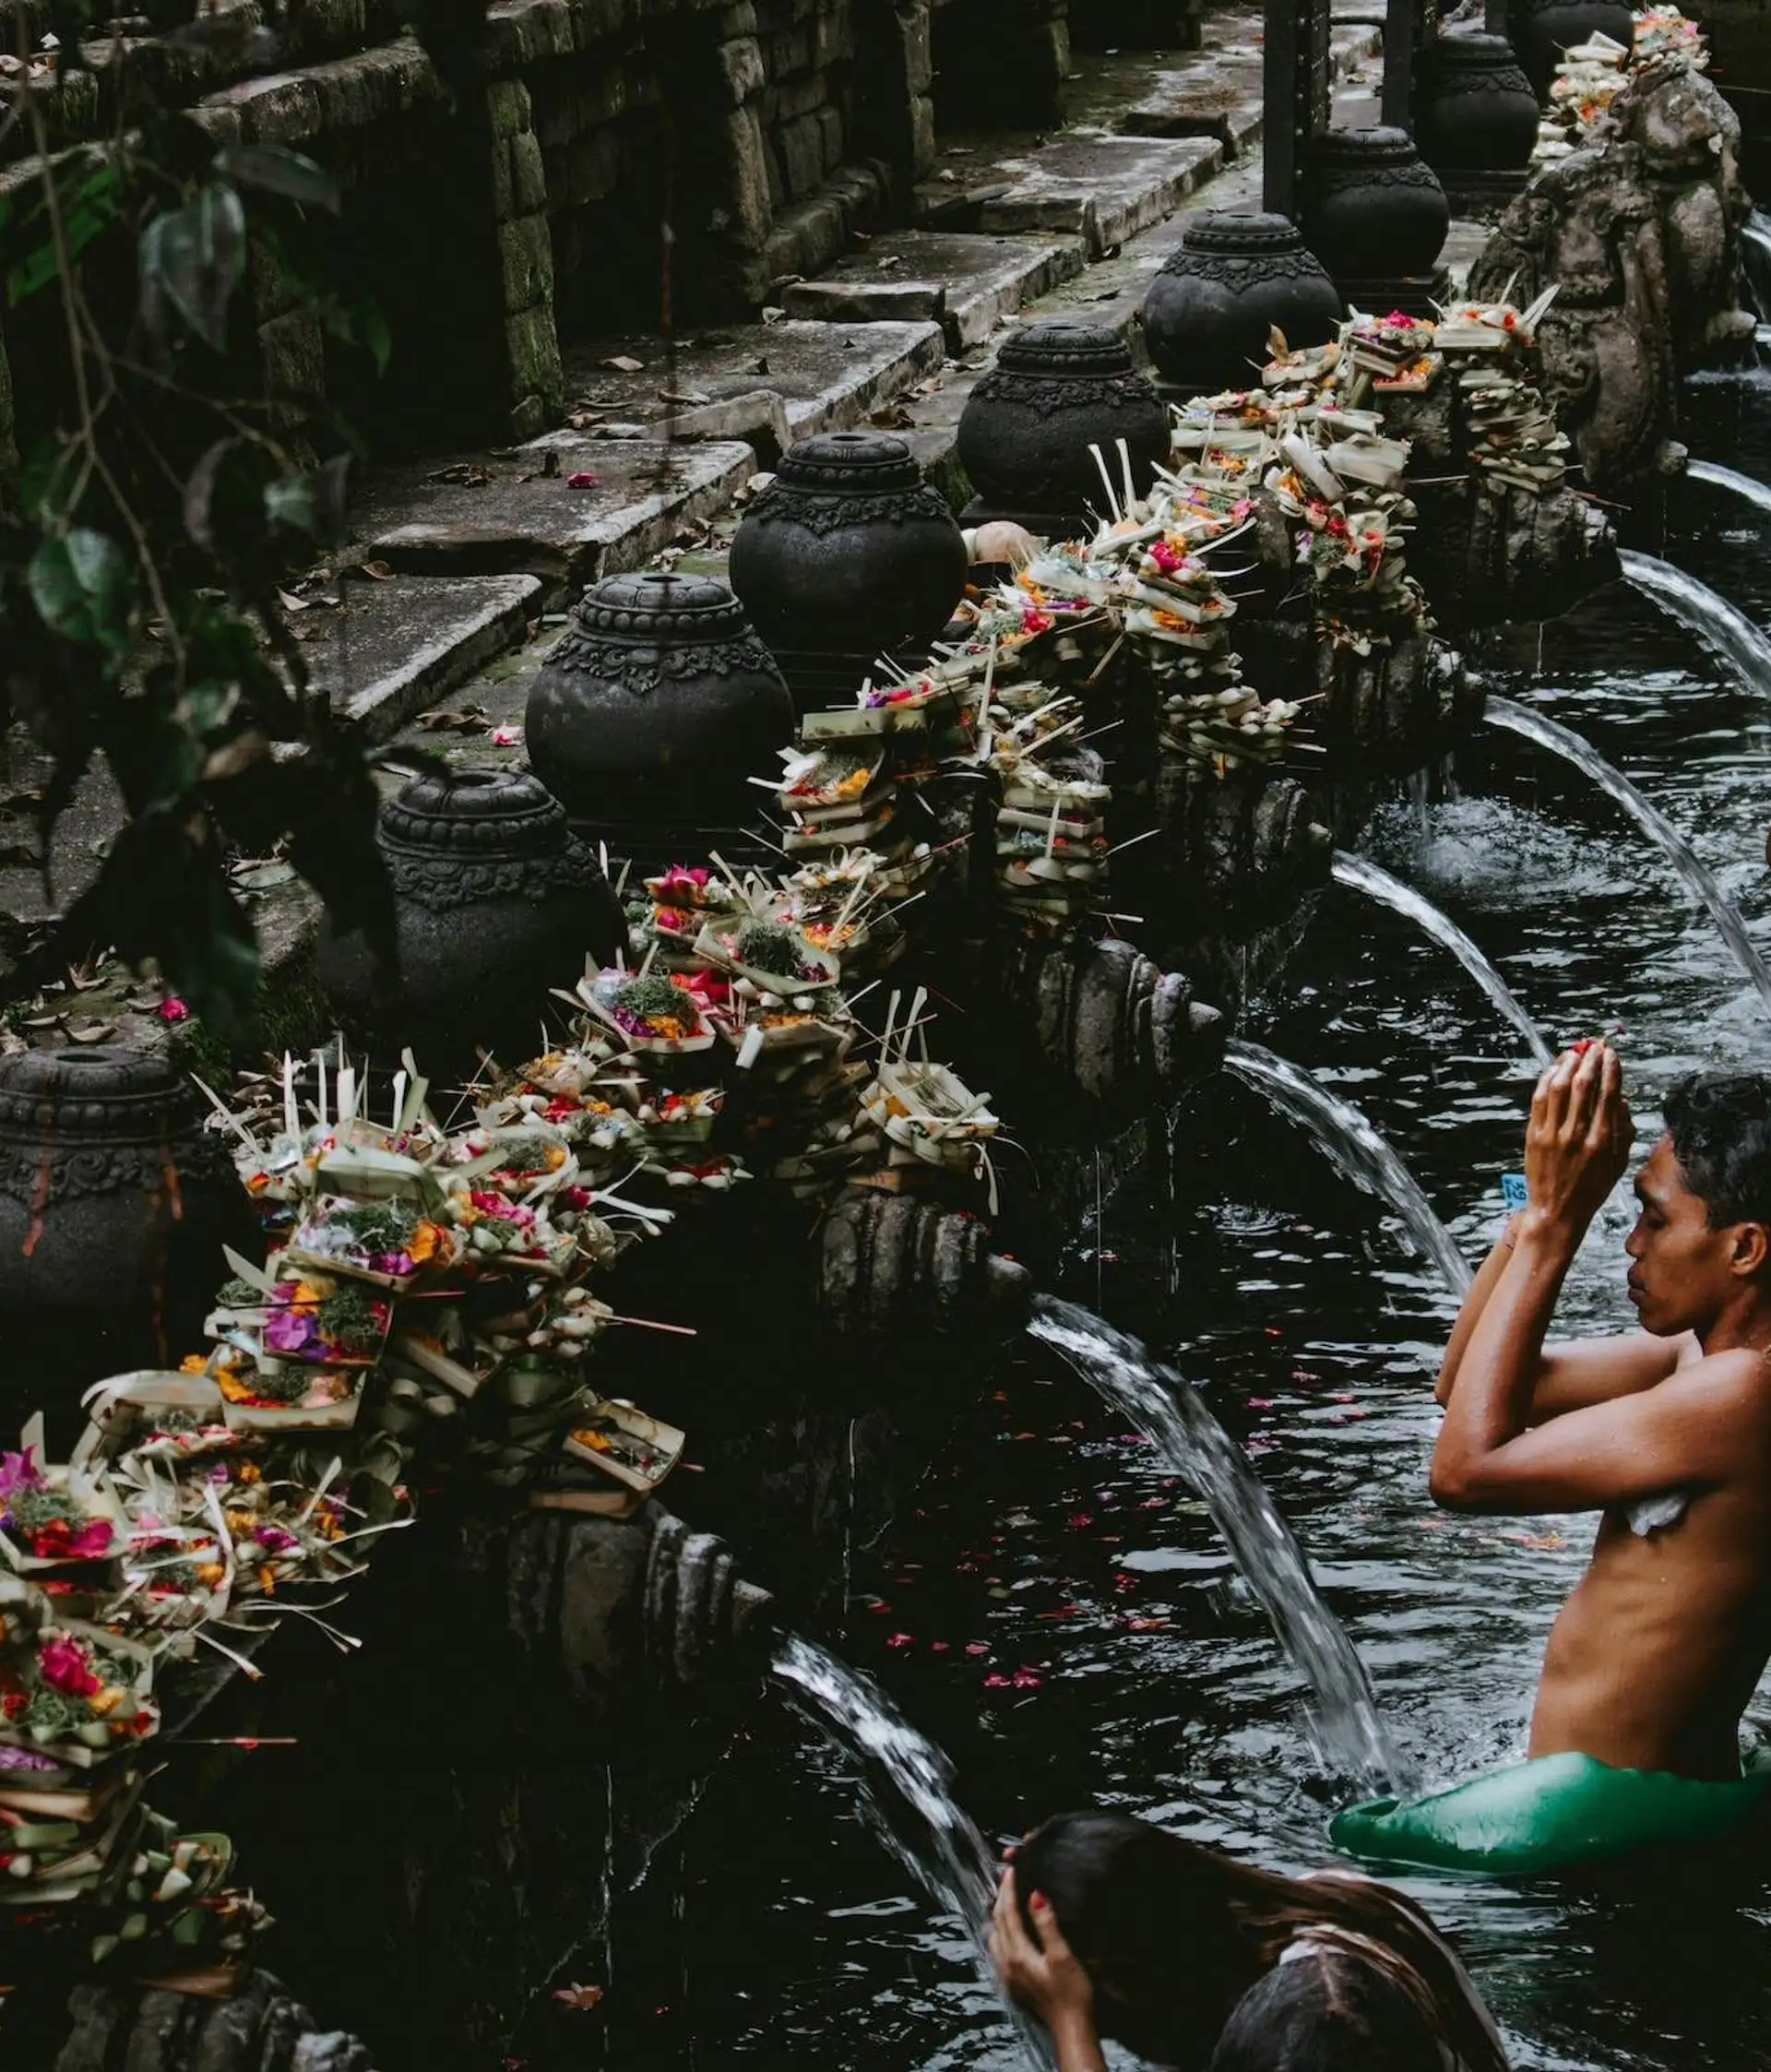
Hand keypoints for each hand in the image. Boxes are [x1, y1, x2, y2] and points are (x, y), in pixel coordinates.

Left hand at [987, 1866, 1095, 2038]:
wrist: (1071, 2029)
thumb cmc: (1072, 1994)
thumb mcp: (1063, 1956)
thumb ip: (1047, 1924)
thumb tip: (1035, 1896)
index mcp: (1018, 1955)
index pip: (1008, 1913)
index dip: (1009, 1889)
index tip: (1011, 1870)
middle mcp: (1007, 1964)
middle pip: (997, 1922)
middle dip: (1001, 1897)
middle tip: (1007, 1878)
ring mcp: (1007, 1976)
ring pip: (994, 1936)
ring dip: (998, 1915)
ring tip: (1006, 1899)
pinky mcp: (1012, 1985)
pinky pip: (997, 1951)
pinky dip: (1000, 1933)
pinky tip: (1008, 1932)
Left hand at [1524, 1040, 1631, 1234]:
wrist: (1557, 1212)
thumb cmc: (1592, 1189)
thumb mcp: (1618, 1164)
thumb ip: (1624, 1131)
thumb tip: (1621, 1099)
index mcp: (1603, 1142)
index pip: (1609, 1094)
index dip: (1610, 1069)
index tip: (1611, 1053)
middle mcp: (1578, 1135)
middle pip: (1584, 1085)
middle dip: (1591, 1060)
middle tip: (1595, 1046)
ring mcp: (1553, 1134)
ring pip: (1559, 1087)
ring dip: (1568, 1064)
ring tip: (1576, 1051)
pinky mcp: (1534, 1135)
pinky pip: (1539, 1099)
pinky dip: (1547, 1079)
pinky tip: (1555, 1068)